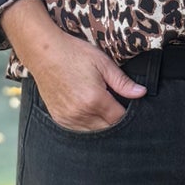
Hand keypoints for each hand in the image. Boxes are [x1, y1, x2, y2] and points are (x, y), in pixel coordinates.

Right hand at [5, 0, 145, 131]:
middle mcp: (81, 113)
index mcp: (94, 99)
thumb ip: (122, 82)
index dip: (127, 112)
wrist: (44, 53)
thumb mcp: (103, 63)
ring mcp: (68, 118)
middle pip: (108, 128)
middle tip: (115, 104)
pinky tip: (89, 111)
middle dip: (114, 119)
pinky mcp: (59, 118)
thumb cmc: (74, 54)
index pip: (119, 118)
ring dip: (101, 124)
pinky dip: (87, 125)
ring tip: (102, 107)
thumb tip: (141, 93)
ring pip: (93, 132)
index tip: (128, 104)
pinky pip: (79, 130)